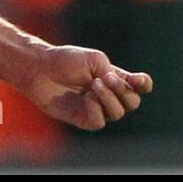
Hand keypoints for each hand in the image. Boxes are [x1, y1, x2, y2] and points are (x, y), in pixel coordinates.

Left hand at [19, 45, 152, 129]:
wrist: (38, 67)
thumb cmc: (64, 60)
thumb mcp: (94, 59)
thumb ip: (113, 72)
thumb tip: (123, 88)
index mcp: (114, 79)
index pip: (139, 86)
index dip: (144, 85)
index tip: (139, 80)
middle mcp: (108, 95)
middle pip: (132, 103)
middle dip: (123, 91)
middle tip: (106, 79)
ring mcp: (95, 108)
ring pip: (117, 113)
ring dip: (109, 99)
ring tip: (93, 85)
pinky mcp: (81, 118)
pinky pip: (99, 122)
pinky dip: (96, 109)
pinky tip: (87, 98)